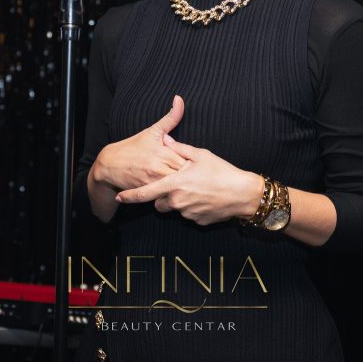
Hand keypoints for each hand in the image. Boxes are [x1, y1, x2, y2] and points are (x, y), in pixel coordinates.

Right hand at [91, 95, 188, 190]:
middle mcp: (159, 167)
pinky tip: (175, 191)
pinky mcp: (148, 192)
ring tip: (189, 183)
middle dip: (191, 175)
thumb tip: (179, 99)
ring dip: (183, 186)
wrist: (110, 164)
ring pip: (176, 187)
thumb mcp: (152, 131)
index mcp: (164, 151)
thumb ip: (170, 118)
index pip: (189, 159)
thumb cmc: (133, 147)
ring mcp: (153, 181)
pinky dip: (171, 194)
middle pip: (185, 175)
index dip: (195, 162)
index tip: (199, 162)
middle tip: (197, 175)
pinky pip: (165, 195)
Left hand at [114, 136, 262, 225]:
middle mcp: (177, 201)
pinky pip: (189, 214)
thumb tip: (165, 140)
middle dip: (163, 196)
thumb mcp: (200, 155)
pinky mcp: (197, 221)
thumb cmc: (222, 172)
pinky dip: (193, 207)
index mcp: (174, 184)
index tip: (120, 197)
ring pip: (175, 208)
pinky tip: (206, 198)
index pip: (145, 193)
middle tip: (178, 184)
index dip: (130, 196)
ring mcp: (187, 213)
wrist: (242, 194)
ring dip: (179, 201)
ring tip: (196, 189)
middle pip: (159, 203)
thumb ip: (179, 149)